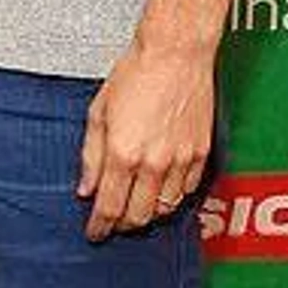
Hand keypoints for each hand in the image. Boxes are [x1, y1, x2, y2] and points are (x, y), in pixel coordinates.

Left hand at [76, 45, 212, 242]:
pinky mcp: (201, 154)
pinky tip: (161, 190)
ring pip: (165, 208)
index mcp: (123, 154)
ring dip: (148, 213)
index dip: (100, 226)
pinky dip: (172, 197)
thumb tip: (86, 188)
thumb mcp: (99, 113)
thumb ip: (91, 156)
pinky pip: (187, 191)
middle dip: (123, 224)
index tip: (95, 233)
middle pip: (139, 216)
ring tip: (136, 206)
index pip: (110, 207)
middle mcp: (154, 163)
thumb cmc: (135, 74)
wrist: (176, 53)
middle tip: (113, 221)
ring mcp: (181, 160)